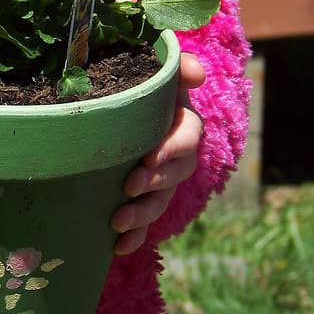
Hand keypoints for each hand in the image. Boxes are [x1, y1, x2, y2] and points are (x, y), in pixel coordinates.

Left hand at [111, 52, 204, 254]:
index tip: (149, 157)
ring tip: (117, 222)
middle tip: (128, 188)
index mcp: (180, 121)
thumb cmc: (139, 84)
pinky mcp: (144, 197)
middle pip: (176, 174)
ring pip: (161, 201)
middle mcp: (176, 153)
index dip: (172, 150)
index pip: (188, 136)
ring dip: (143, 215)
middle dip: (155, 184)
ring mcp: (161, 178)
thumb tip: (195, 73)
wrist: (118, 105)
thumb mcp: (155, 71)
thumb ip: (175, 67)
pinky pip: (146, 222)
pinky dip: (135, 236)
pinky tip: (117, 247)